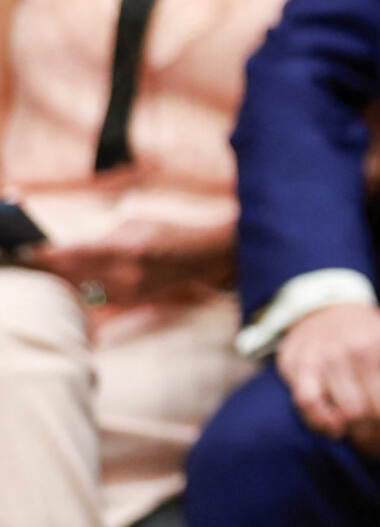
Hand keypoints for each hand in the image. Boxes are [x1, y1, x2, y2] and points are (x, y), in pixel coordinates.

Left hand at [26, 218, 234, 305]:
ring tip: (48, 272)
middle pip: (70, 276)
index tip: (25, 253)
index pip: (71, 255)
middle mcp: (123, 274)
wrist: (205, 257)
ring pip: (80, 290)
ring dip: (64, 281)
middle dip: (48, 269)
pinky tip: (74, 284)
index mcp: (123, 248)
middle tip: (27, 262)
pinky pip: (96, 298)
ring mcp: (127, 292)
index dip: (44, 256)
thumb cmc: (171, 232)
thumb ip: (103, 237)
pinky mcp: (131, 303)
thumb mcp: (135, 223)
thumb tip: (71, 247)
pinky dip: (82, 290)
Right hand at [277, 302, 379, 468]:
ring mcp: (334, 358)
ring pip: (354, 411)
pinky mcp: (303, 366)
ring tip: (373, 452)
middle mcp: (367, 350)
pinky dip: (324, 422)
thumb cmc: (375, 338)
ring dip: (365, 440)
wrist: (327, 309)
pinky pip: (311, 403)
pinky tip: (337, 433)